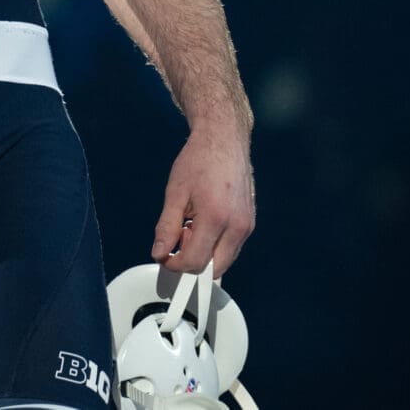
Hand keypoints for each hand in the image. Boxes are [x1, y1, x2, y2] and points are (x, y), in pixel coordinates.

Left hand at [152, 126, 255, 275]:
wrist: (224, 141)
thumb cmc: (199, 161)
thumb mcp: (175, 193)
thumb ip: (166, 227)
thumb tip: (159, 252)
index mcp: (216, 218)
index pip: (195, 261)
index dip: (175, 264)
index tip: (164, 257)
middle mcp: (238, 226)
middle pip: (214, 269)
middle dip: (192, 261)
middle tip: (178, 238)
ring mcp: (247, 226)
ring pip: (224, 260)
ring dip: (204, 253)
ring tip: (190, 225)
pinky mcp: (250, 223)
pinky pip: (232, 247)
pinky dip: (215, 245)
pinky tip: (202, 223)